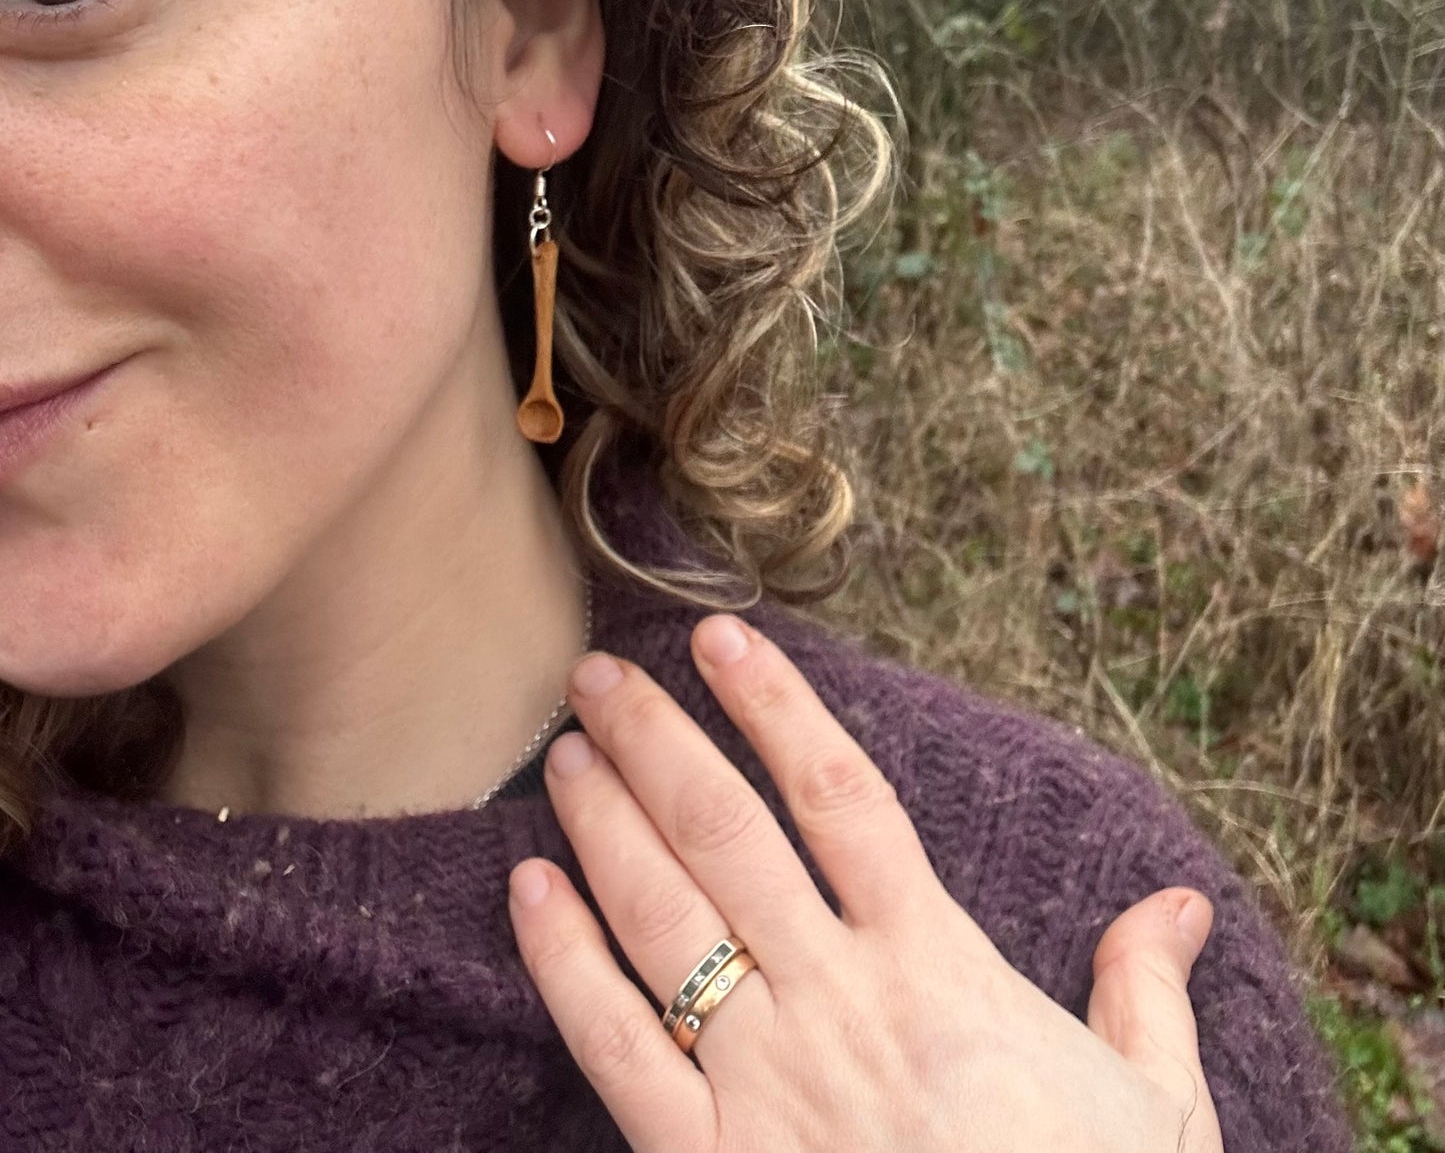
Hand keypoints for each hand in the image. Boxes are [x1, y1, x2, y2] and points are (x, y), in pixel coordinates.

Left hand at [507, 614, 1224, 1152]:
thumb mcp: (1157, 1108)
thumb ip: (1149, 991)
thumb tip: (1181, 905)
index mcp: (938, 968)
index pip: (841, 795)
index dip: (776, 705)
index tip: (723, 637)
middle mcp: (838, 1002)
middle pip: (727, 835)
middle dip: (656, 741)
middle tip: (599, 673)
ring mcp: (767, 1084)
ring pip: (663, 918)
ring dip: (604, 824)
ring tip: (564, 752)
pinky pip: (619, 1051)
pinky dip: (564, 966)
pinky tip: (528, 892)